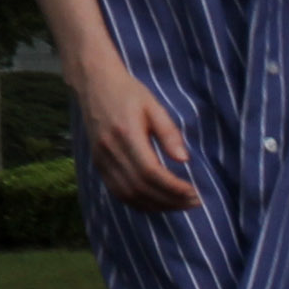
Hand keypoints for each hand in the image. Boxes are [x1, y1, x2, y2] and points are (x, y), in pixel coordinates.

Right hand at [72, 58, 197, 212]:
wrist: (93, 83)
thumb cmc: (128, 92)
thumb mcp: (153, 105)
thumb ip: (168, 132)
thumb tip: (184, 160)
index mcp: (126, 133)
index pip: (151, 172)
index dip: (174, 187)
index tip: (195, 192)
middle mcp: (110, 150)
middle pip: (141, 187)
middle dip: (170, 200)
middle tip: (194, 202)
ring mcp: (101, 159)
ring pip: (129, 194)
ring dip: (156, 205)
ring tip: (180, 205)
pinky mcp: (98, 163)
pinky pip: (118, 192)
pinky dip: (139, 204)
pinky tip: (157, 203)